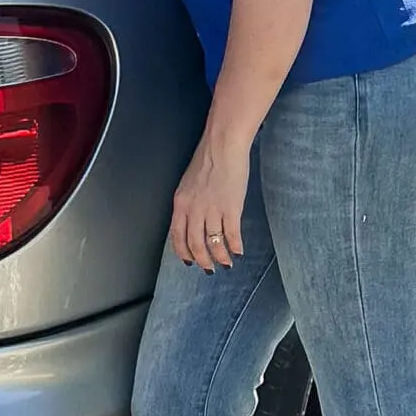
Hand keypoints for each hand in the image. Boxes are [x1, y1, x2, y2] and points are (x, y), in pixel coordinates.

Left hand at [168, 136, 249, 271]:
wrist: (222, 146)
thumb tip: (193, 221)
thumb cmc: (207, 161)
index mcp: (180, 203)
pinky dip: (235, 246)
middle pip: (194, 244)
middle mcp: (194, 209)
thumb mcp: (188, 184)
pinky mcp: (231, 208)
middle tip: (208, 268)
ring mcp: (212, 209)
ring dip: (219, 257)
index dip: (183, 252)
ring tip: (225, 263)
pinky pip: (232, 234)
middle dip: (202, 260)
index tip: (188, 261)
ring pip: (213, 243)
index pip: (177, 235)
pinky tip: (238, 252)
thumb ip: (189, 203)